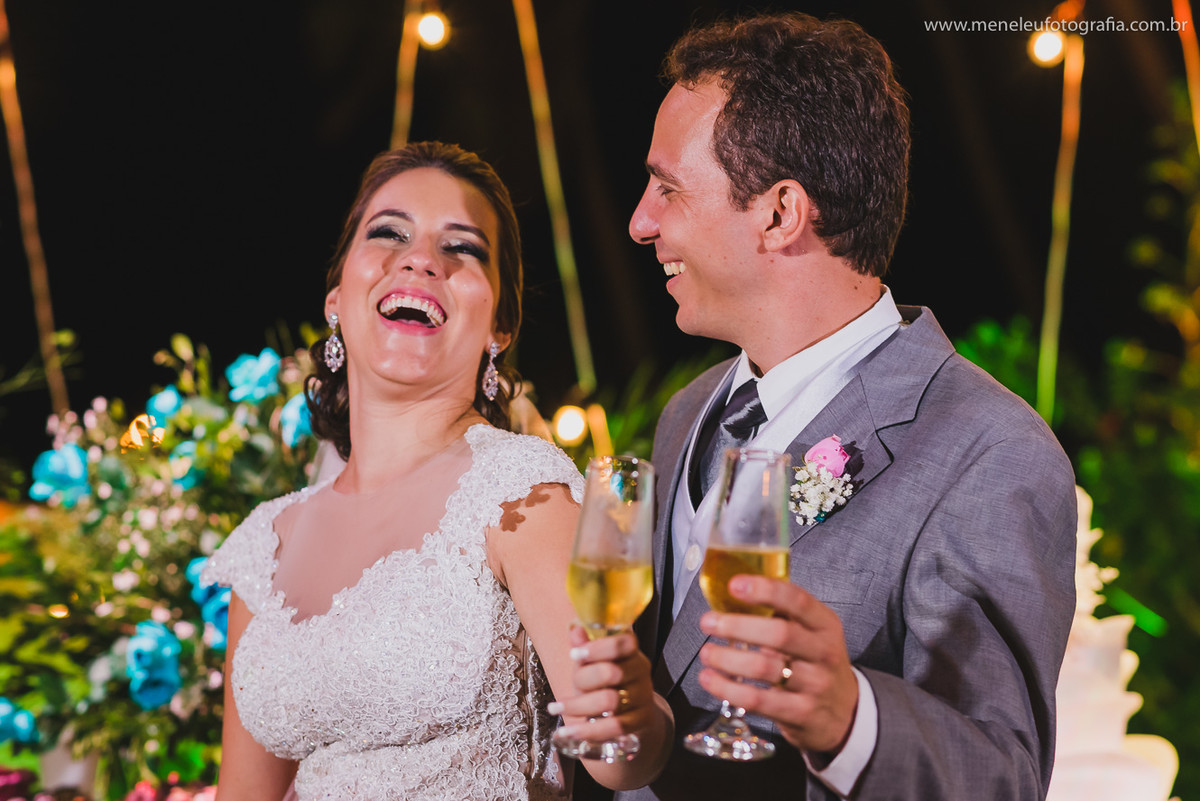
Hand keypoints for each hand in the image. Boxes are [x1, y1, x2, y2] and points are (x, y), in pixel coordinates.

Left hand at [548, 625, 657, 745]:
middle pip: (611, 672)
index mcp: (630, 651)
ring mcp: (643, 696)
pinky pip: (615, 727)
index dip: (599, 648)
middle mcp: (640, 671)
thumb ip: (584, 646)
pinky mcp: (642, 720)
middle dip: (583, 679)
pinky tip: (568, 732)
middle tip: (570, 683)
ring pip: (610, 701)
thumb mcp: (593, 662)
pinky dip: (588, 731)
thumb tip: (575, 629)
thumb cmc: (604, 682)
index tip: (574, 655)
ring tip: (555, 708)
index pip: (624, 642)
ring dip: (578, 706)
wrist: (627, 713)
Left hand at [697, 574, 857, 756]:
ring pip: (764, 668)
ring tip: (707, 653)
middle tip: (709, 622)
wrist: (846, 713)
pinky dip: (727, 688)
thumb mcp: (812, 634)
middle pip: (779, 634)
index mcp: (825, 625)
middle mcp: (824, 653)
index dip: (766, 590)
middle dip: (738, 626)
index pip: (798, 601)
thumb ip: (782, 614)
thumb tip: (734, 591)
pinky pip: (758, 700)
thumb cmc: (816, 663)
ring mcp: (814, 685)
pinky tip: (710, 679)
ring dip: (727, 658)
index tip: (735, 585)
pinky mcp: (800, 713)